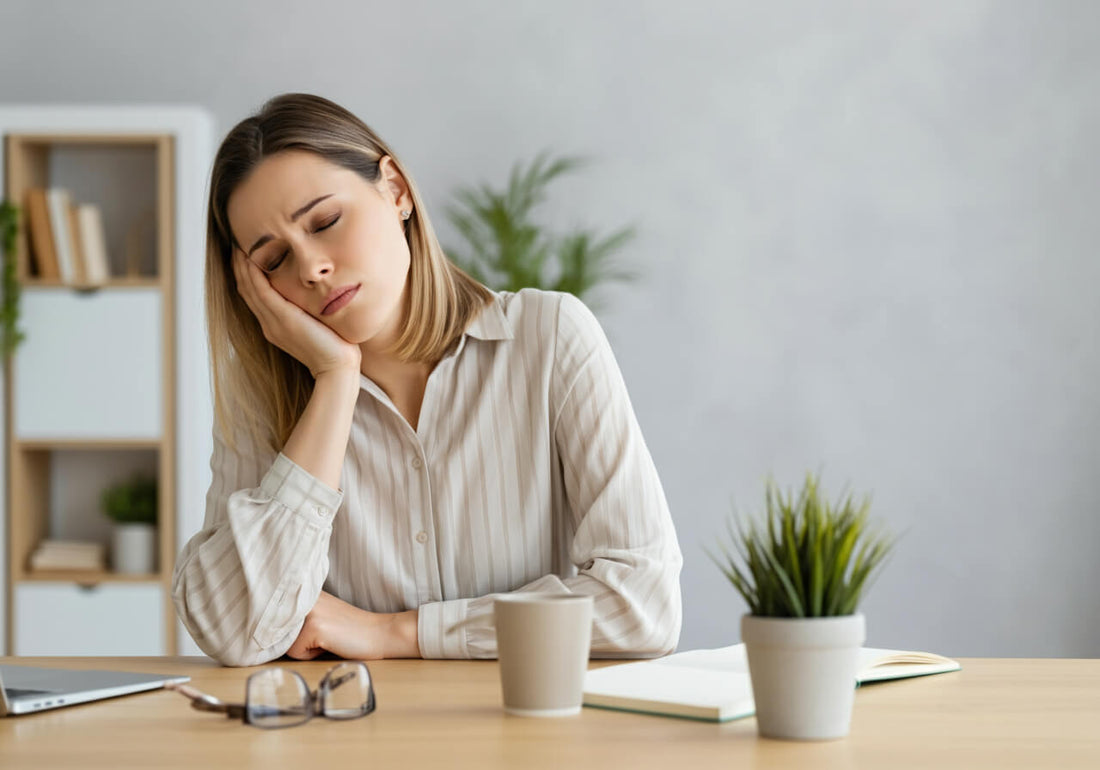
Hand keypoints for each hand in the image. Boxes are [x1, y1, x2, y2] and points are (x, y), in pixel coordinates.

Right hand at [233, 252, 360, 377]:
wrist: (337, 368)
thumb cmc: (333, 348)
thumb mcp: (315, 325)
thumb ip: (307, 312)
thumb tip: (314, 295)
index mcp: (274, 326)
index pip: (254, 296)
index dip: (246, 276)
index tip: (244, 255)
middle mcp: (269, 324)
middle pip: (246, 291)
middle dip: (239, 267)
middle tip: (235, 245)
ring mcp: (274, 322)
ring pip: (250, 289)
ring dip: (242, 267)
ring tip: (238, 246)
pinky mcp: (284, 319)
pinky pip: (262, 292)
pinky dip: (254, 275)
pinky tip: (250, 260)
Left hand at [286, 591, 420, 660]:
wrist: (379, 633)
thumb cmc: (350, 630)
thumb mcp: (321, 615)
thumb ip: (298, 616)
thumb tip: (268, 633)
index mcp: (305, 590)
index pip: (273, 612)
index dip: (277, 626)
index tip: (285, 622)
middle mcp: (304, 596)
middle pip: (276, 630)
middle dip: (293, 640)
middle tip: (322, 634)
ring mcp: (309, 610)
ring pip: (284, 643)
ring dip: (303, 648)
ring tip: (327, 639)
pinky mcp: (313, 627)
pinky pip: (296, 653)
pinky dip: (311, 656)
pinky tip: (330, 644)